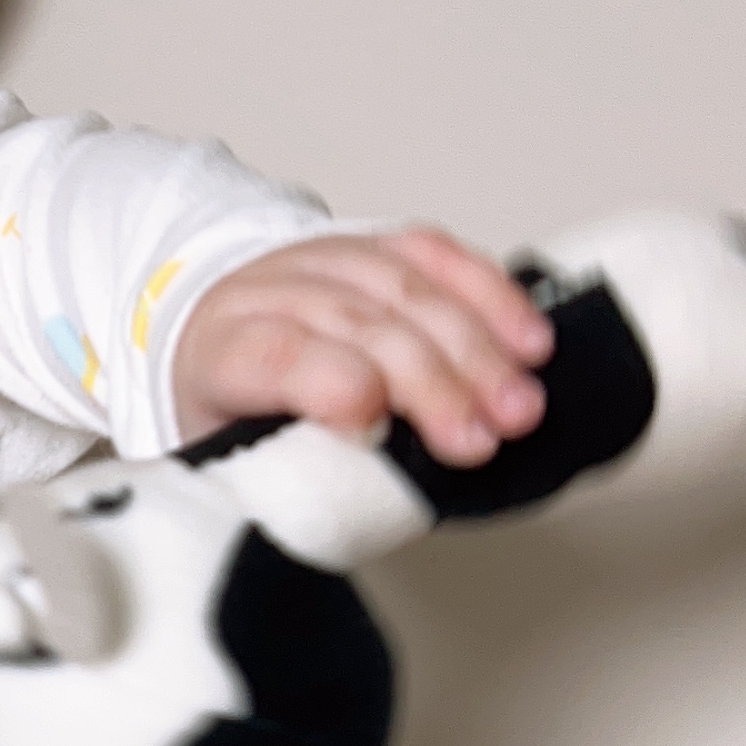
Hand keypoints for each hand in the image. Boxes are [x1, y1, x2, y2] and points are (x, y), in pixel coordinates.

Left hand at [170, 228, 552, 467]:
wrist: (218, 338)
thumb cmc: (235, 415)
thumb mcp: (237, 460)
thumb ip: (292, 474)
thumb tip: (371, 503)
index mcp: (219, 351)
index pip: (273, 355)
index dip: (330, 384)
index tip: (377, 429)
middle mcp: (267, 292)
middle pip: (356, 322)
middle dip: (430, 382)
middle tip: (479, 440)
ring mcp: (324, 258)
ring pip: (405, 287)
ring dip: (475, 348)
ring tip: (519, 405)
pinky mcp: (374, 243)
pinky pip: (436, 255)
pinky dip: (489, 296)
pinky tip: (527, 340)